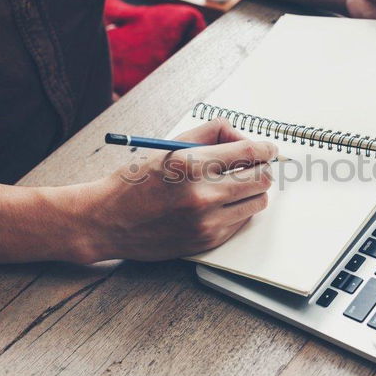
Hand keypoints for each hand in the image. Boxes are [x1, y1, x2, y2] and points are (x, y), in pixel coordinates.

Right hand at [72, 119, 276, 262]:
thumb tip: (243, 136)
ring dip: (252, 191)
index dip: (266, 148)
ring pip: (257, 202)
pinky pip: (241, 222)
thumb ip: (210, 134)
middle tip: (252, 166)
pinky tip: (217, 204)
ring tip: (233, 185)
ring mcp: (205, 223)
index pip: (249, 152)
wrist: (107, 221)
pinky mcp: (207, 242)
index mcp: (189, 164)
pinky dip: (237, 210)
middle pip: (261, 179)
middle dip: (262, 169)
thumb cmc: (136, 181)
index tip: (268, 149)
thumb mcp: (168, 146)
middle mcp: (200, 196)